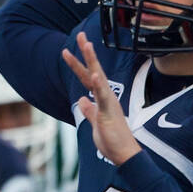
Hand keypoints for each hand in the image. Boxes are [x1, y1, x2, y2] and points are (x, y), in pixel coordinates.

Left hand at [62, 31, 140, 165]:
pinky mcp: (109, 112)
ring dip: (92, 61)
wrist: (124, 155)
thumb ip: (89, 111)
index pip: (87, 77)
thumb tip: (82, 100)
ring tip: (87, 45)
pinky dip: (98, 85)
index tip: (68, 50)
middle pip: (94, 71)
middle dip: (86, 53)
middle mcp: (106, 97)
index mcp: (101, 99)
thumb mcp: (95, 123)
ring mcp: (108, 103)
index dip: (78, 64)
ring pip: (98, 78)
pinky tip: (94, 74)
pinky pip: (103, 97)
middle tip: (80, 35)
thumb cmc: (112, 141)